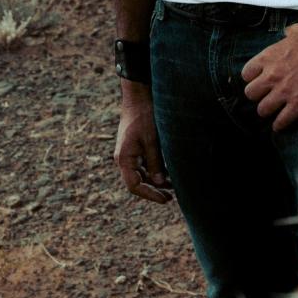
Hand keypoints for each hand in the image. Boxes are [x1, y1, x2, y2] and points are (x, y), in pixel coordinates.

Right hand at [114, 88, 172, 203]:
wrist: (138, 98)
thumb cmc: (143, 117)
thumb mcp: (152, 140)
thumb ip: (155, 163)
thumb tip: (160, 183)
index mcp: (124, 158)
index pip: (134, 185)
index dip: (149, 195)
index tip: (165, 199)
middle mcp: (123, 159)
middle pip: (137, 182)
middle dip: (154, 190)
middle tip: (171, 197)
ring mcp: (128, 154)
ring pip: (141, 175)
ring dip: (155, 182)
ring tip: (173, 187)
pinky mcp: (134, 149)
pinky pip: (143, 166)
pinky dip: (155, 172)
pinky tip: (168, 174)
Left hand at [241, 24, 297, 132]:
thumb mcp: (297, 30)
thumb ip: (286, 34)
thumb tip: (285, 34)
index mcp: (269, 57)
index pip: (246, 74)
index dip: (251, 79)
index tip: (258, 81)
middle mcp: (272, 75)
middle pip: (250, 94)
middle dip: (257, 96)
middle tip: (265, 96)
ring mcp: (285, 91)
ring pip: (262, 109)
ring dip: (267, 111)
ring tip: (273, 111)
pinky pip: (282, 120)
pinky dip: (280, 125)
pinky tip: (280, 125)